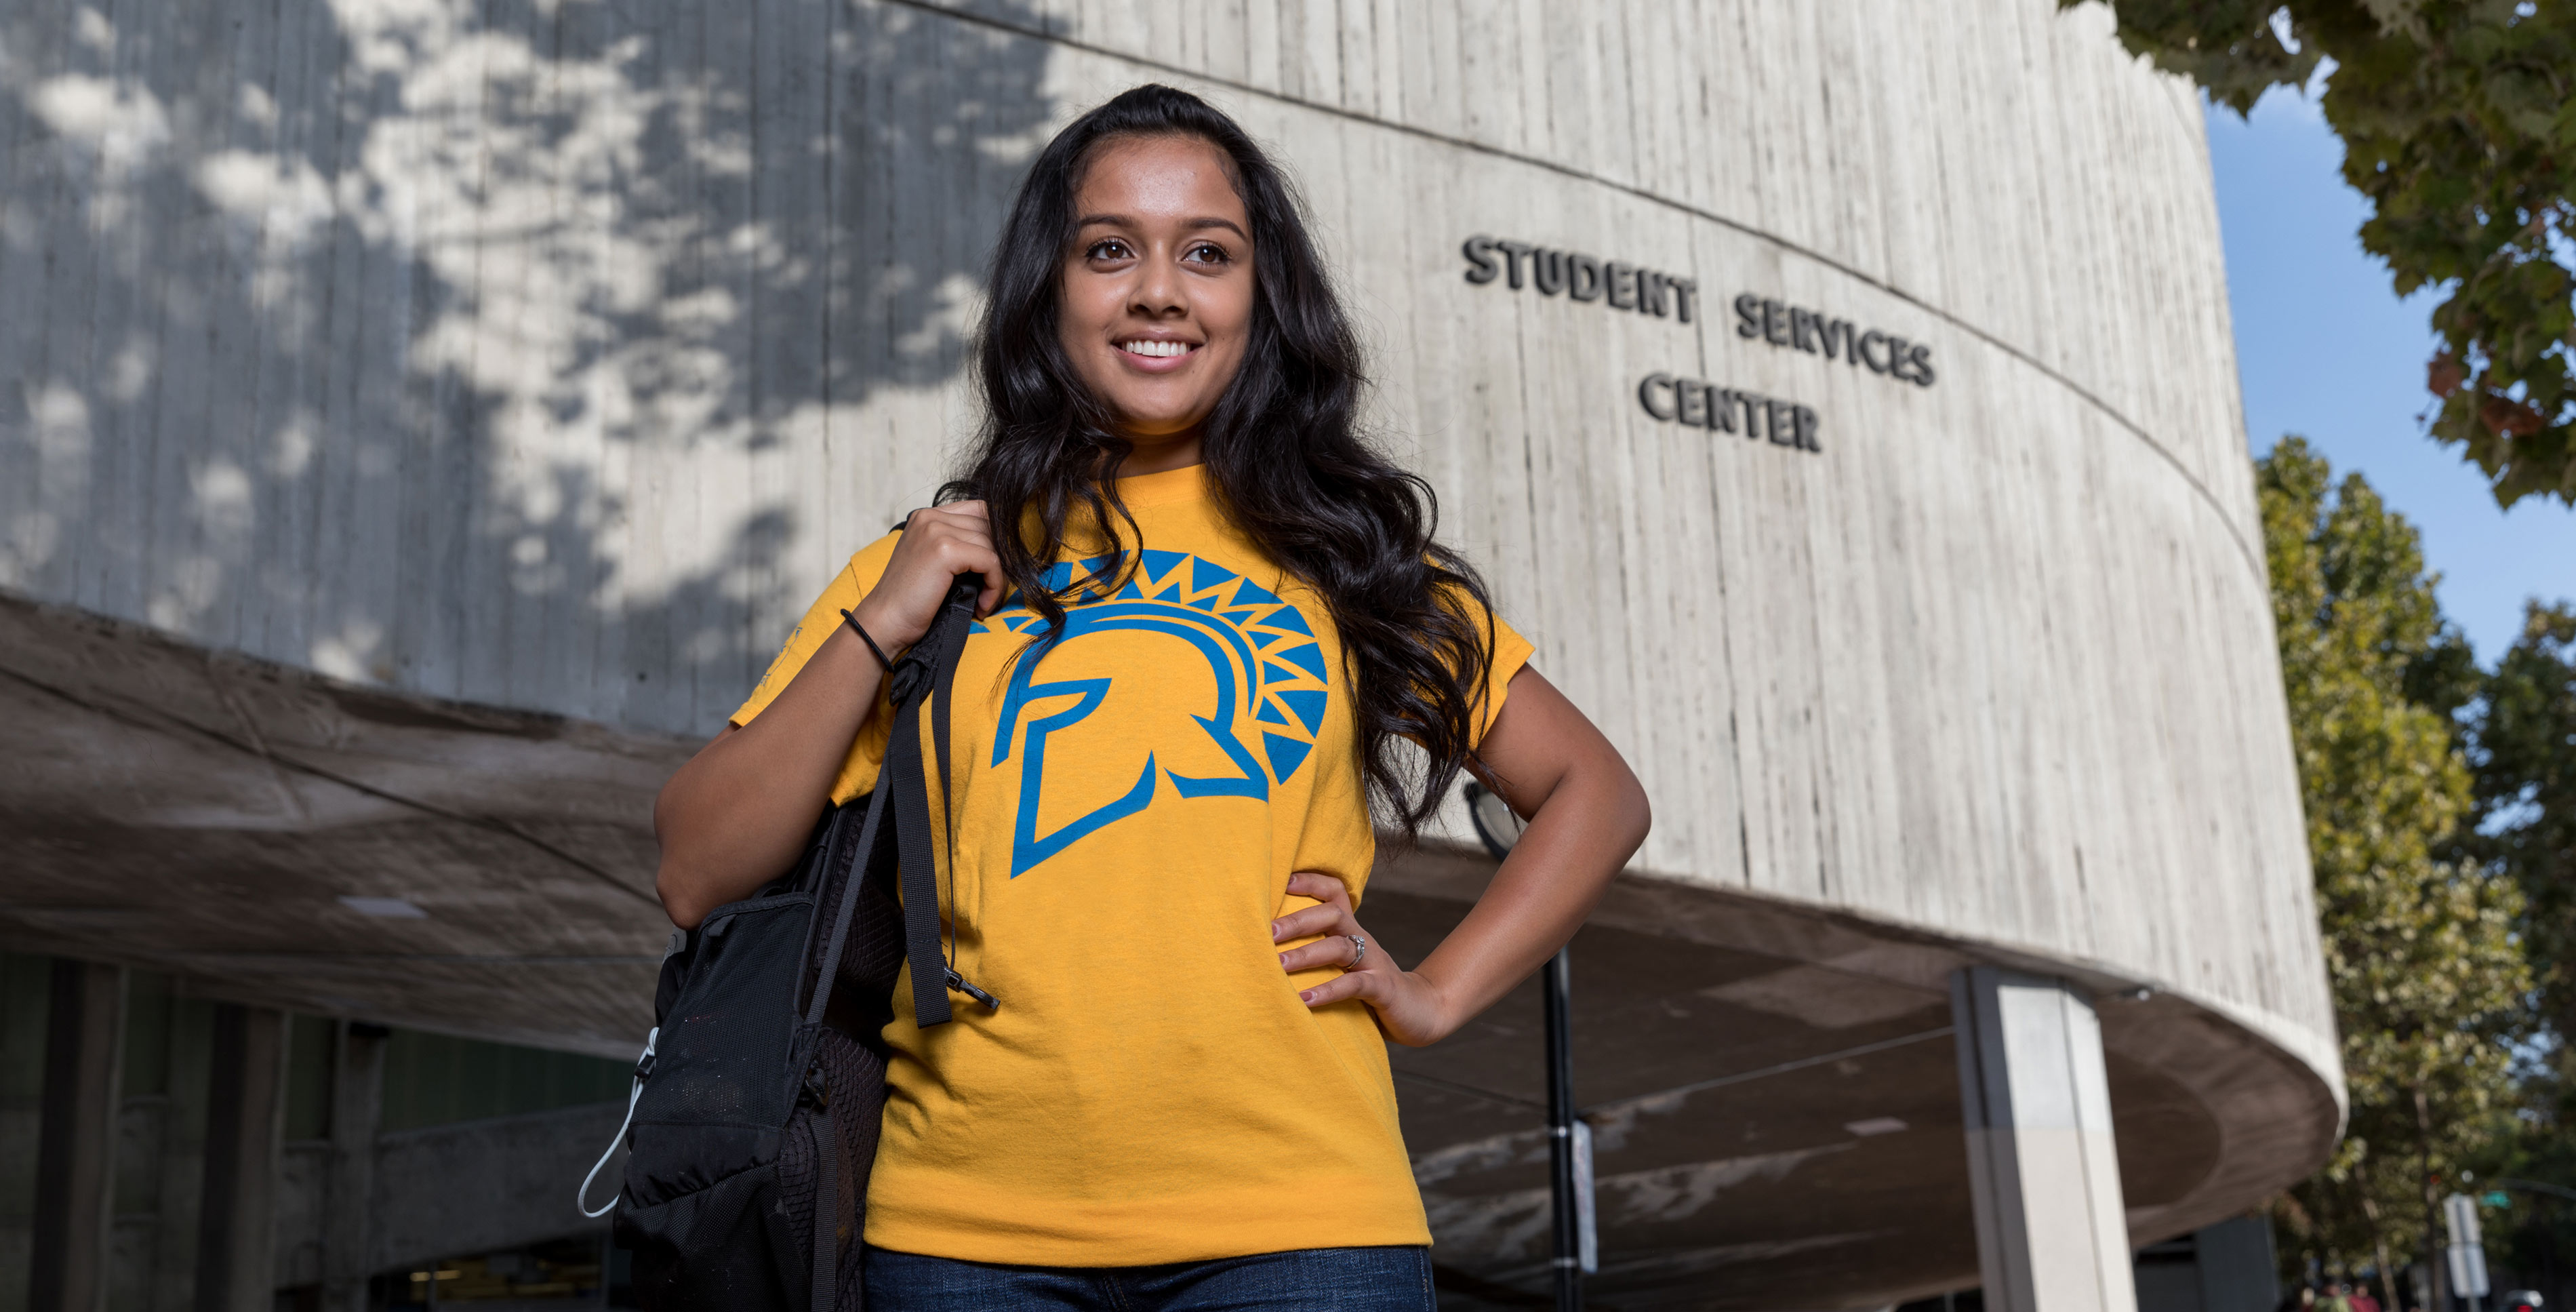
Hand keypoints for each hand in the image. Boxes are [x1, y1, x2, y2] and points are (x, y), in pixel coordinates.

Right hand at [851, 502, 1004, 651]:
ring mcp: (936, 530)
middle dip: (999, 559)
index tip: (992, 570)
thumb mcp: (933, 561)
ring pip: (992, 544)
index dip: (994, 539)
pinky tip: (982, 606)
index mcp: (926, 516)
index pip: (980, 510)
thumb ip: (957, 544)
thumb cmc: (911, 599)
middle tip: (991, 589)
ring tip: (984, 601)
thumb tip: (1002, 545)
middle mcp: (930, 517)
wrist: (886, 622)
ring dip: (997, 577)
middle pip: (989, 525)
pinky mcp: (944, 550)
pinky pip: (990, 561)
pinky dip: (994, 586)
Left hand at [1272, 871, 1456, 1046]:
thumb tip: (1267, 950)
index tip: (1279, 881)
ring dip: (1306, 955)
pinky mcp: (1383, 989)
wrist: (1422, 1010)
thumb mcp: (1346, 964)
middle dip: (1297, 921)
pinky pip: (1354, 984)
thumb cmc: (1371, 988)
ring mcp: (1374, 963)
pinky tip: (1304, 999)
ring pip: (1339, 948)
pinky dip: (1328, 991)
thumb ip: (1317, 954)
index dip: (1310, 881)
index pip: (1334, 892)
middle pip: (1332, 915)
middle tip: (1267, 932)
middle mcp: (1362, 940)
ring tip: (1277, 966)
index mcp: (1351, 930)